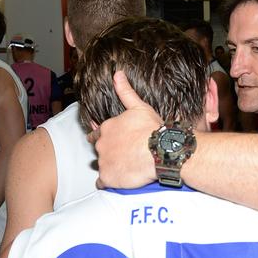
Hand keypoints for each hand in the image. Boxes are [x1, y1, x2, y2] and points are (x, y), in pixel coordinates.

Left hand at [87, 71, 161, 188]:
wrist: (161, 151)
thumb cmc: (152, 130)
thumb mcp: (139, 107)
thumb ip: (125, 92)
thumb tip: (117, 74)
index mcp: (107, 128)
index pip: (97, 134)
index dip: (104, 138)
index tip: (113, 141)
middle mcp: (102, 145)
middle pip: (98, 150)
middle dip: (107, 153)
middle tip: (122, 156)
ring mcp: (104, 162)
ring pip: (101, 166)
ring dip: (109, 167)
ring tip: (125, 168)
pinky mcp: (108, 178)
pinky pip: (103, 183)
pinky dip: (108, 183)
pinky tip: (118, 181)